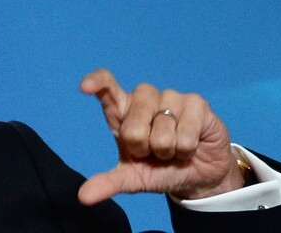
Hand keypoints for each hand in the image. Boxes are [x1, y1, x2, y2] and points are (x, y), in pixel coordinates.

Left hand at [77, 69, 244, 204]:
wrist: (197, 175)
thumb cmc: (159, 168)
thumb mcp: (132, 178)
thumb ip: (108, 183)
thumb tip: (83, 197)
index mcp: (122, 109)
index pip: (106, 86)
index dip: (96, 82)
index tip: (85, 87)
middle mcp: (143, 97)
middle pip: (132, 127)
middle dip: (145, 149)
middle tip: (154, 151)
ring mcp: (170, 96)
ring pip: (162, 132)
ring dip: (168, 150)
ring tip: (173, 147)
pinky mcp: (196, 102)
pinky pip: (185, 134)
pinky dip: (186, 149)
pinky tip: (190, 145)